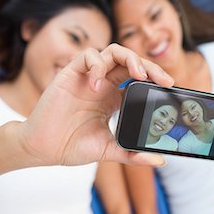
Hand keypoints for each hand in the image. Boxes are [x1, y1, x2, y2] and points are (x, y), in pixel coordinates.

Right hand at [18, 43, 173, 168]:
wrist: (44, 148)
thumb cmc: (73, 146)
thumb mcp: (109, 150)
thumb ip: (132, 154)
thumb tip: (160, 161)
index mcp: (113, 98)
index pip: (138, 79)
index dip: (154, 79)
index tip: (170, 88)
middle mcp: (103, 84)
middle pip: (130, 62)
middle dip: (149, 66)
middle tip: (163, 79)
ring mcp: (87, 77)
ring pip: (112, 52)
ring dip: (129, 58)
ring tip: (139, 75)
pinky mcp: (70, 74)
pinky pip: (87, 56)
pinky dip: (98, 65)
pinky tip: (99, 86)